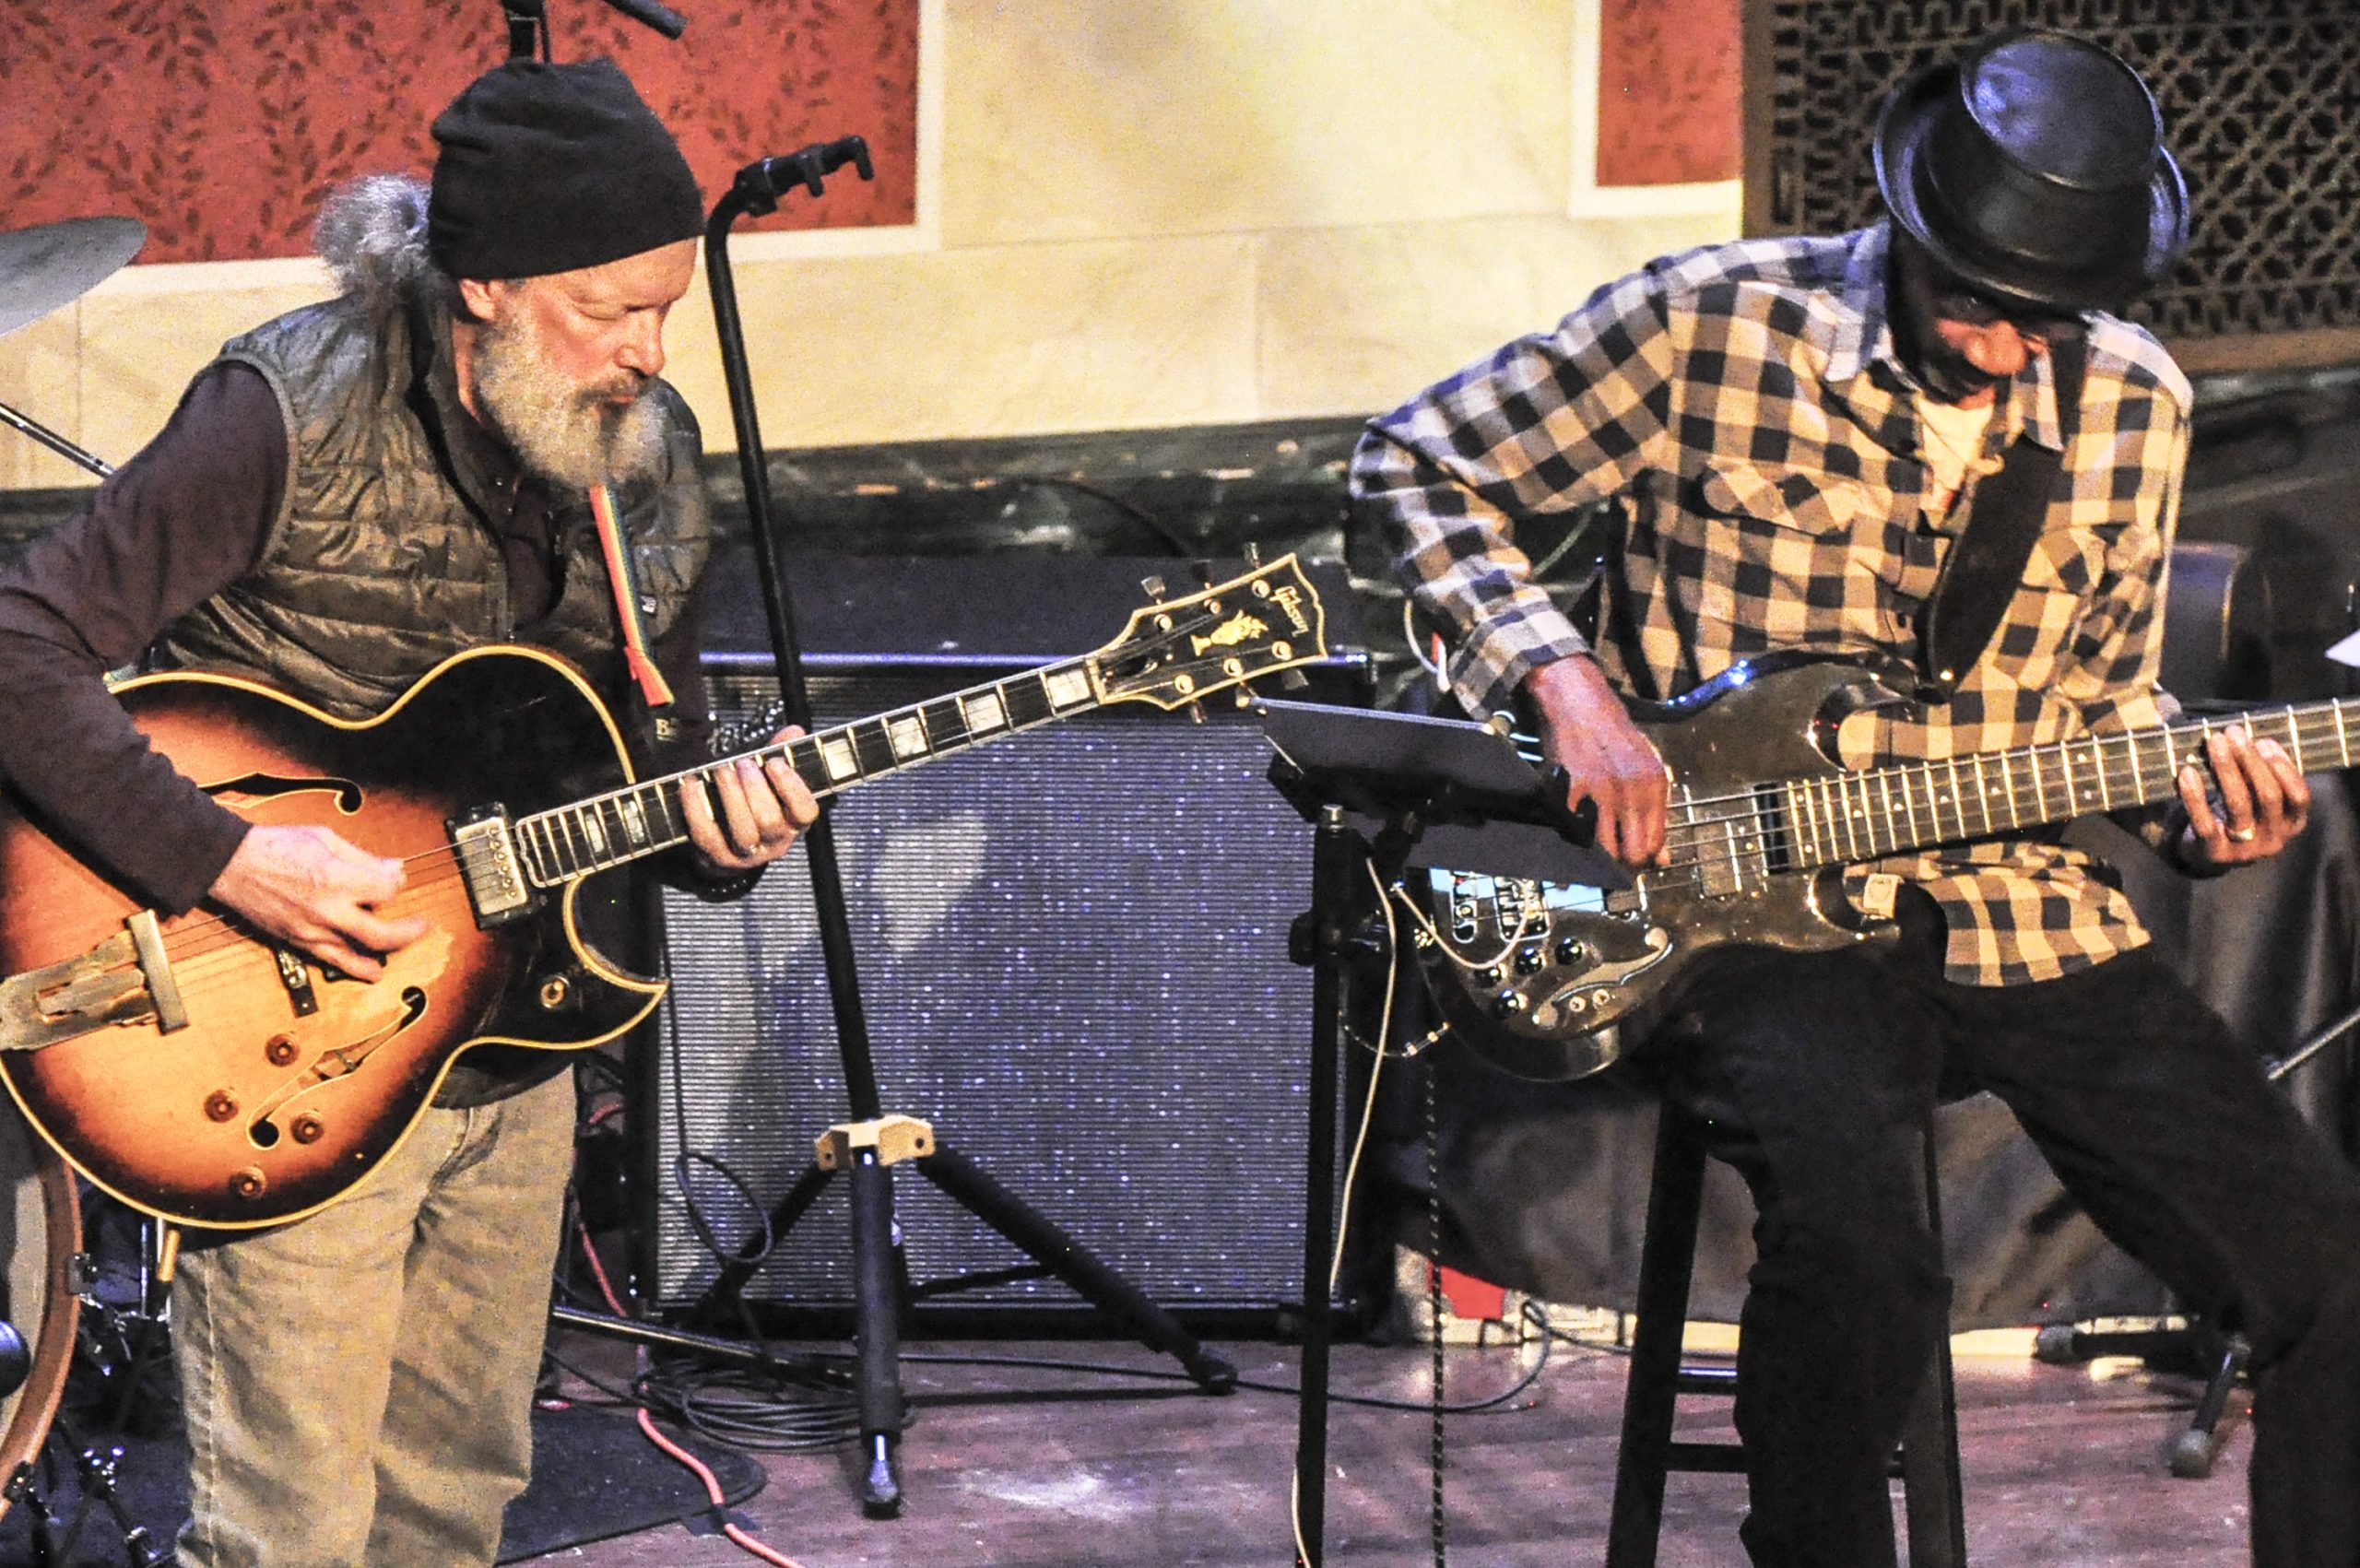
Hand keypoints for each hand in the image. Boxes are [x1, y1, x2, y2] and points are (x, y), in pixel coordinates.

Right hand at [208, 824, 430, 981]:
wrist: (232, 863)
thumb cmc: (276, 845)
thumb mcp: (326, 838)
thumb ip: (363, 858)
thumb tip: (394, 869)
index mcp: (335, 878)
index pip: (386, 890)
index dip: (397, 882)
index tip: (394, 876)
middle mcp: (326, 909)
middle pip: (382, 932)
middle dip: (408, 930)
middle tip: (422, 924)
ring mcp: (311, 930)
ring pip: (360, 950)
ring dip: (388, 948)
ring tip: (405, 942)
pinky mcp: (297, 940)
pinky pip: (332, 960)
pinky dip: (356, 968)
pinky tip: (373, 972)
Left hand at [681, 727, 820, 875]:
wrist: (729, 846)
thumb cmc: (756, 805)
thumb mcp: (773, 782)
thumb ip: (782, 756)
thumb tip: (794, 731)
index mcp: (794, 822)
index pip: (805, 811)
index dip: (792, 787)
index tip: (775, 763)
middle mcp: (775, 841)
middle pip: (769, 820)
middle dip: (754, 787)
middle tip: (742, 763)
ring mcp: (747, 853)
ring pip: (742, 831)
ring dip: (730, 795)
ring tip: (722, 770)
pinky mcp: (718, 856)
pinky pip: (707, 834)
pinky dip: (697, 807)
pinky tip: (692, 784)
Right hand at [1524, 656, 1668, 868]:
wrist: (1581, 705)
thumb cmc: (1615, 737)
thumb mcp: (1648, 768)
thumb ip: (1656, 813)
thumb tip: (1662, 858)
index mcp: (1655, 785)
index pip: (1654, 843)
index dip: (1643, 858)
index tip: (1632, 859)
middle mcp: (1631, 789)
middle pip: (1632, 852)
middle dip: (1622, 861)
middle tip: (1613, 858)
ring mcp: (1601, 791)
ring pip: (1604, 849)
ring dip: (1598, 854)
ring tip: (1593, 845)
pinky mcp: (1572, 790)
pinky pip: (1574, 831)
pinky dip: (1572, 840)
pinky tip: (1573, 835)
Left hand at [2176, 724, 2309, 869]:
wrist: (2209, 854)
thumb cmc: (2238, 814)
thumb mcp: (2257, 797)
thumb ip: (2261, 773)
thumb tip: (2254, 738)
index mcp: (2291, 824)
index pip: (2299, 796)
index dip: (2284, 767)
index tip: (2264, 741)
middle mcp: (2273, 839)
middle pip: (2268, 795)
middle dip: (2251, 760)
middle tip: (2233, 733)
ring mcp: (2244, 849)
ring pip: (2238, 804)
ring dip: (2226, 768)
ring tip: (2214, 742)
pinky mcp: (2214, 853)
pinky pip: (2204, 822)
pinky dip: (2194, 795)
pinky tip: (2187, 772)